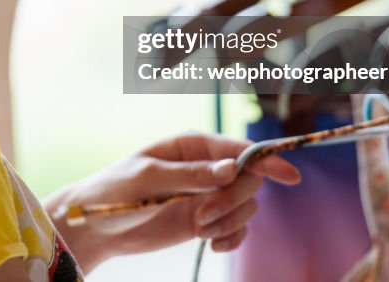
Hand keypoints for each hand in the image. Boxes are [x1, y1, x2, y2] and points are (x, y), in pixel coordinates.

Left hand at [44, 131, 299, 271]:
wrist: (99, 225)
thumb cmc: (115, 191)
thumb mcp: (149, 179)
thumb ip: (189, 174)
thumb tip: (229, 169)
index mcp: (192, 144)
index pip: (239, 148)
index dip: (267, 159)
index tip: (290, 175)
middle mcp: (206, 166)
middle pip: (248, 179)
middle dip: (233, 200)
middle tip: (202, 217)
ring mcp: (208, 194)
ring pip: (246, 206)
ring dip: (229, 221)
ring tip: (197, 228)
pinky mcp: (206, 219)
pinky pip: (237, 228)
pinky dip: (231, 238)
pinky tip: (211, 243)